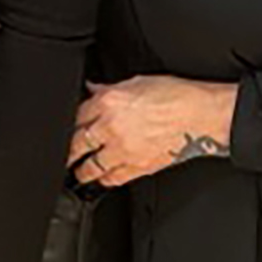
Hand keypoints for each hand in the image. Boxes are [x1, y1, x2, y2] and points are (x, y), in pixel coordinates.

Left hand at [70, 77, 238, 185]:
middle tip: (61, 154)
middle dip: (67, 150)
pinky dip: (105, 180)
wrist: (201, 115)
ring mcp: (124, 150)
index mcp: (109, 102)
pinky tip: (100, 180)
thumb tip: (93, 89)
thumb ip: (108, 89)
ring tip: (76, 171)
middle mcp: (111, 127)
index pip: (76, 115)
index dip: (68, 122)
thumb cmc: (175, 95)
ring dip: (81, 169)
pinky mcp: (139, 167)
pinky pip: (114, 178)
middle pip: (77, 143)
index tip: (65, 128)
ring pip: (92, 165)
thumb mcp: (136, 82)